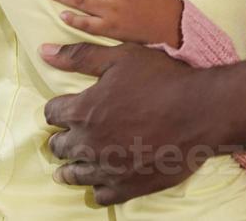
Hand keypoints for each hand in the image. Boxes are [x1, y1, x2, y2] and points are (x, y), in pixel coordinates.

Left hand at [41, 41, 214, 204]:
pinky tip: (103, 177)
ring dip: (73, 166)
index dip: (59, 109)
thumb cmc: (162, 80)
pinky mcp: (127, 186)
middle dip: (63, 138)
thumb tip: (44, 52)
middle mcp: (88, 143)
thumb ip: (80, 56)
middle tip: (72, 134)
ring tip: (76, 163)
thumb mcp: (122, 57)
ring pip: (74, 174)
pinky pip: (100, 194)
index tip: (67, 108)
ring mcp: (107, 169)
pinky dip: (98, 185)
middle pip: (59, 146)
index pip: (51, 114)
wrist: (201, 112)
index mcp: (83, 111)